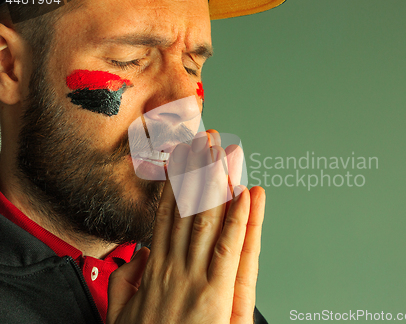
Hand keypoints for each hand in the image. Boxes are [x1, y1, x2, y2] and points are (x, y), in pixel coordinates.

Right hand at [107, 130, 265, 323]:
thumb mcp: (121, 314)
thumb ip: (126, 282)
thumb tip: (136, 255)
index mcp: (154, 269)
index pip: (166, 215)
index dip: (177, 183)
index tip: (182, 157)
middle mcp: (173, 266)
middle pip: (187, 208)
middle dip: (199, 170)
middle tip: (207, 139)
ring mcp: (195, 278)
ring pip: (208, 220)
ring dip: (220, 183)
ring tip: (227, 152)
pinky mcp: (217, 295)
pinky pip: (230, 249)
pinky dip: (240, 220)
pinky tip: (246, 194)